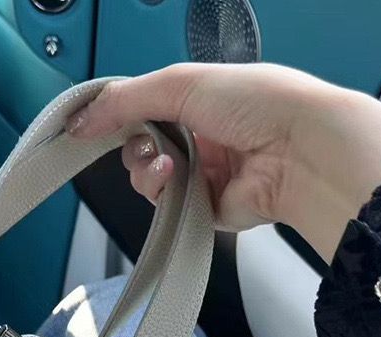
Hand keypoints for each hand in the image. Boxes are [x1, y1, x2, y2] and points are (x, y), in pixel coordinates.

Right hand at [66, 64, 380, 261]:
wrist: (297, 150)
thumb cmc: (259, 104)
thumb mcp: (182, 83)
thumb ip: (126, 99)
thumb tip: (82, 118)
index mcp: (200, 100)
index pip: (144, 108)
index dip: (118, 116)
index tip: (91, 124)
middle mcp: (201, 137)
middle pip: (140, 148)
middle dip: (134, 147)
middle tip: (146, 142)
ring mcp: (204, 175)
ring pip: (148, 180)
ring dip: (147, 171)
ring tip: (168, 165)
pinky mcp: (206, 209)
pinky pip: (167, 207)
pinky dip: (166, 194)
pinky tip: (179, 181)